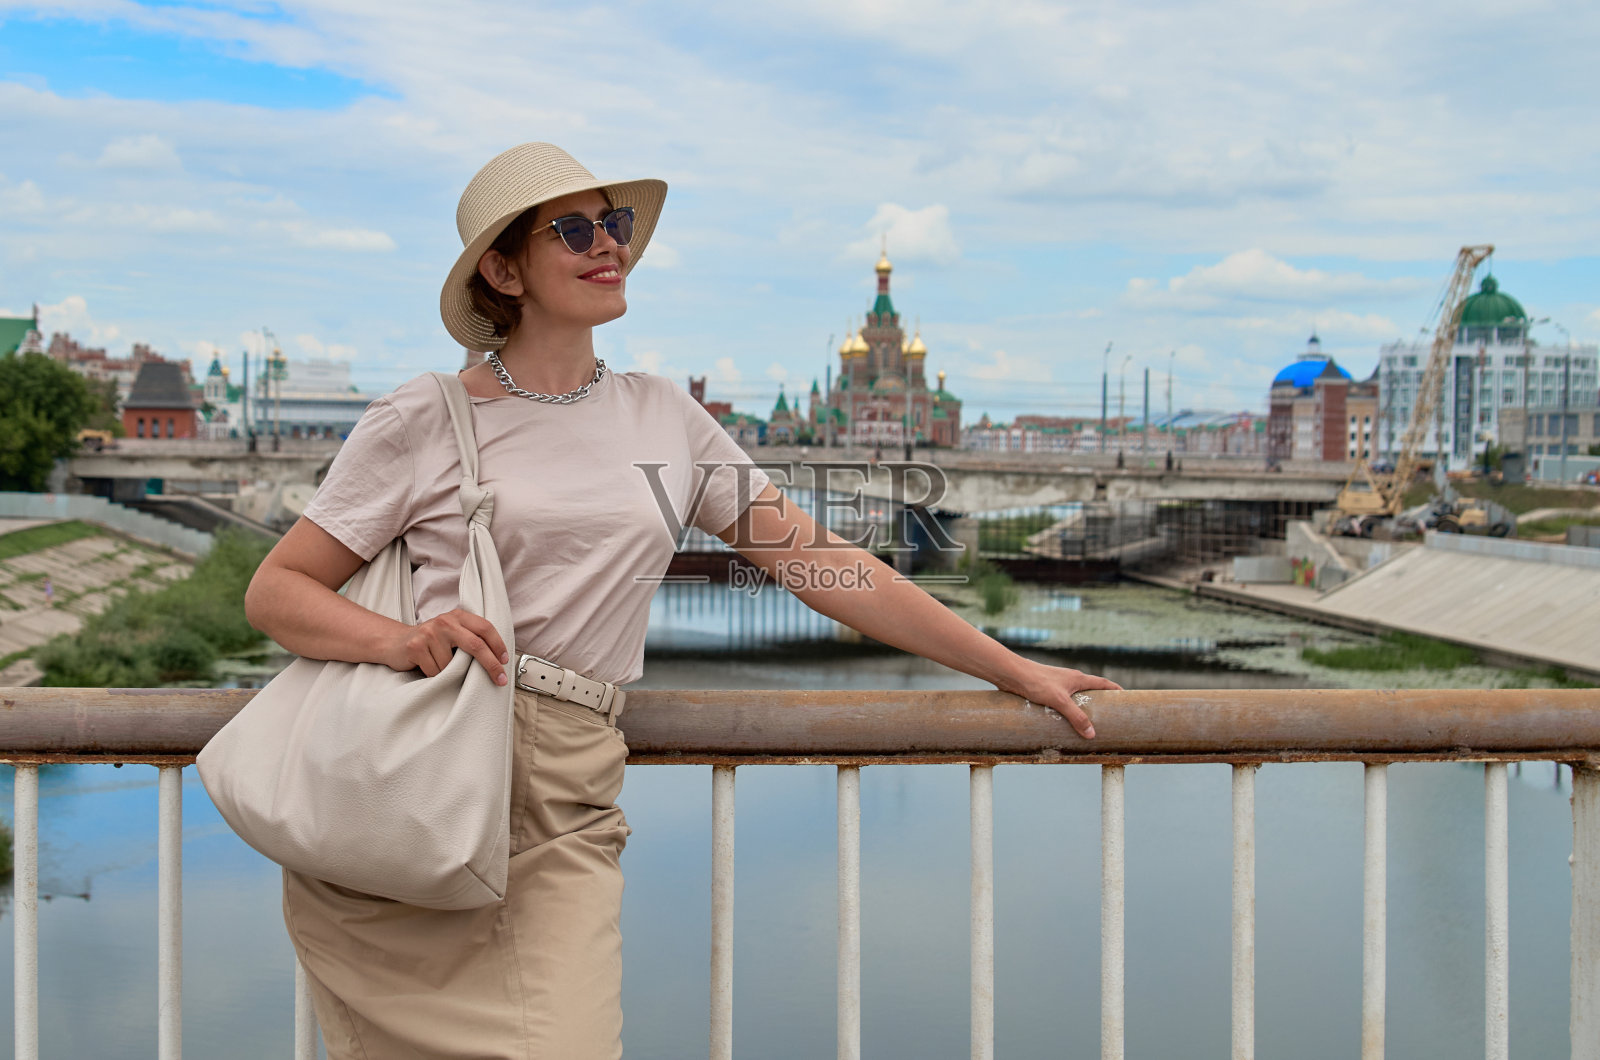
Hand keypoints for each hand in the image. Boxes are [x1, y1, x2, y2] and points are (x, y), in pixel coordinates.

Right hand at [384, 609, 509, 685]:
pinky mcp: (416, 647)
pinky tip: (427, 667)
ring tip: (440, 666)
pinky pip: (436, 671)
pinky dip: (435, 676)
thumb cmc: (431, 642)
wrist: (395, 642)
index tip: (505, 661)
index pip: (485, 627)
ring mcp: (429, 633)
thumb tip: (498, 659)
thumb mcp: (452, 633)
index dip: (498, 645)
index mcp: (458, 616)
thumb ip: (470, 638)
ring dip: (451, 674)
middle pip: (475, 645)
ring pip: (452, 665)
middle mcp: (445, 621)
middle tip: (500, 680)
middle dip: (491, 665)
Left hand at [998, 660, 1122, 739]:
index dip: (1116, 690)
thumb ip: (1076, 717)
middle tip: (1108, 717)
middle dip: (1100, 702)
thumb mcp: (1059, 701)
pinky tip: (1062, 722)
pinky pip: (1061, 701)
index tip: (1126, 698)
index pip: (1103, 683)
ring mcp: (1057, 684)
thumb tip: (1092, 733)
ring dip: (1082, 708)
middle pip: (1090, 690)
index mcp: (1078, 678)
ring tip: (1086, 724)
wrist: (1011, 673)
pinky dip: (1066, 710)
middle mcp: (1070, 679)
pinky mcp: (1045, 690)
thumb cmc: (1036, 681)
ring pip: (1075, 697)